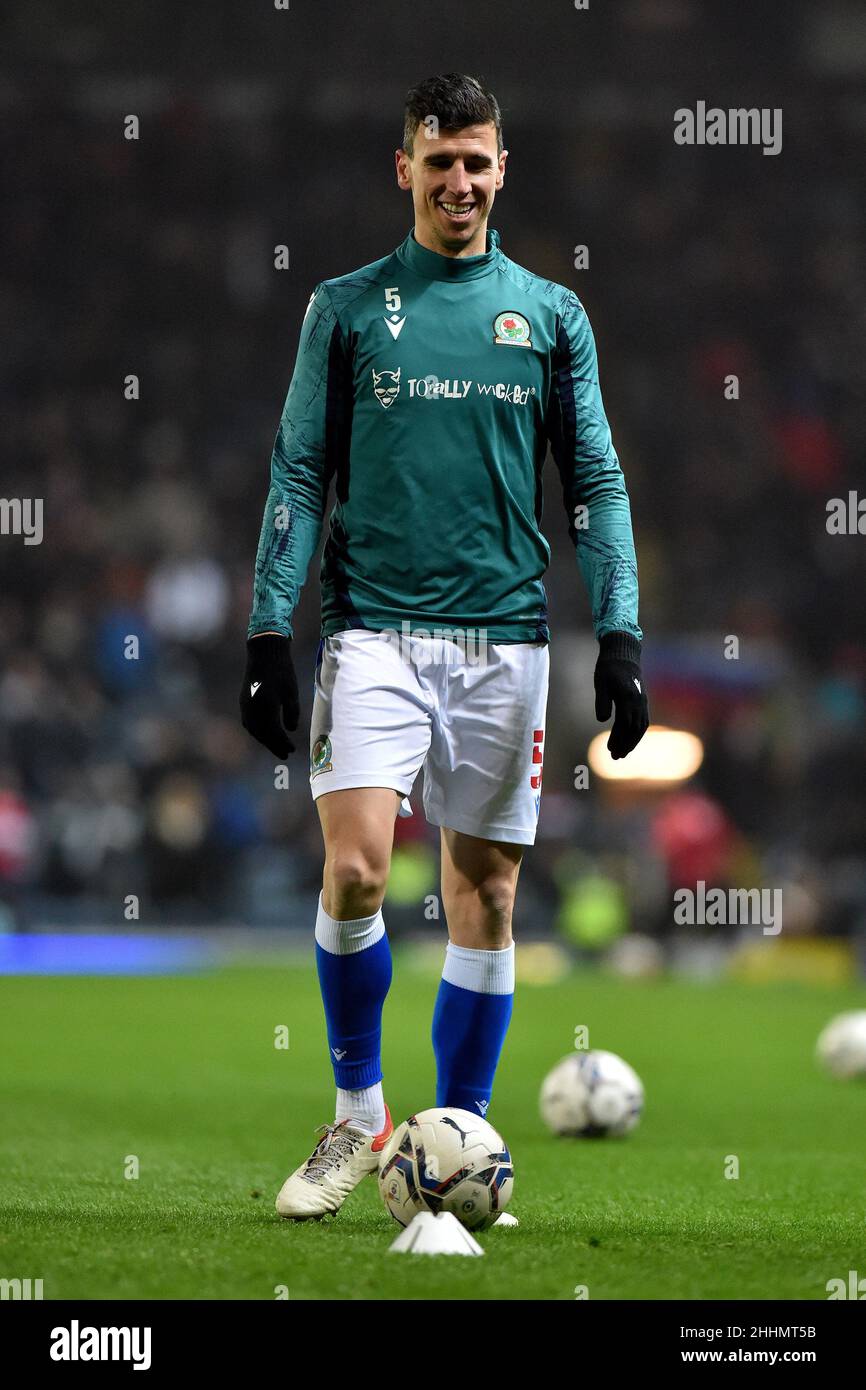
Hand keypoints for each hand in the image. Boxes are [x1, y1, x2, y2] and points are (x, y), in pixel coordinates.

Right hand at [239, 634, 298, 757]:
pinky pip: (248, 722)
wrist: (265, 653)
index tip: (292, 751)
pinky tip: (264, 733)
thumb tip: (290, 730)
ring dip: (264, 740)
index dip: (283, 743)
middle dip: (274, 745)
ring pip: (254, 729)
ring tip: (276, 746)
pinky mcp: (244, 700)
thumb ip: (292, 713)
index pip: (274, 732)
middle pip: (262, 734)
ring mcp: (246, 705)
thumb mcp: (291, 692)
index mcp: (266, 707)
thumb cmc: (282, 671)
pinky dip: (257, 731)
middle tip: (285, 755)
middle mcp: (253, 708)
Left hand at [594, 631, 648, 758]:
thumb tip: (602, 720)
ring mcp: (642, 701)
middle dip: (626, 744)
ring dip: (632, 742)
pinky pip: (643, 721)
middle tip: (615, 757)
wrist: (623, 653)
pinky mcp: (642, 701)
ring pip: (641, 727)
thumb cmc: (609, 667)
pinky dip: (637, 733)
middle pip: (634, 729)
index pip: (624, 724)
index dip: (618, 738)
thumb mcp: (600, 682)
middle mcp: (638, 701)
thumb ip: (601, 701)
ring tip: (622, 754)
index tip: (609, 750)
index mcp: (627, 697)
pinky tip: (629, 741)